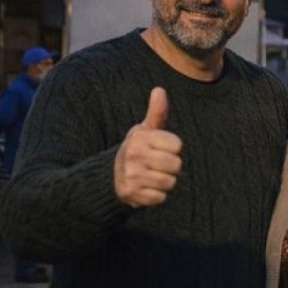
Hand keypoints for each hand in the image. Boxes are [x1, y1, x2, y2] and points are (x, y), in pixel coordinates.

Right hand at [114, 87, 182, 207]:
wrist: (110, 175)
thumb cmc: (137, 149)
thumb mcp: (145, 130)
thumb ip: (156, 112)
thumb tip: (159, 89)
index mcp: (140, 137)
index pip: (177, 145)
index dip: (173, 148)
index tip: (160, 148)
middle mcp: (133, 154)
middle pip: (176, 164)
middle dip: (171, 167)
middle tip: (157, 165)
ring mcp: (131, 175)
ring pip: (169, 182)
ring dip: (165, 182)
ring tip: (152, 176)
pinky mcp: (131, 193)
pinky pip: (160, 197)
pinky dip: (156, 196)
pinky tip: (146, 188)